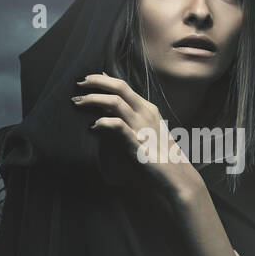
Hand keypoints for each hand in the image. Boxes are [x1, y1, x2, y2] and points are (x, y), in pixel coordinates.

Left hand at [72, 72, 200, 201]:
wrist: (176, 175)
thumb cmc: (158, 154)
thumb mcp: (145, 130)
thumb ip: (129, 117)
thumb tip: (107, 107)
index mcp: (147, 108)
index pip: (123, 85)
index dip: (102, 80)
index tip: (86, 80)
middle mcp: (145, 113)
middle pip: (119, 87)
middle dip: (96, 83)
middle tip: (78, 84)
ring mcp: (141, 126)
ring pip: (115, 102)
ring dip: (94, 99)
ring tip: (78, 102)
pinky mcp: (136, 142)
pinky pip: (118, 126)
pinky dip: (103, 122)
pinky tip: (93, 126)